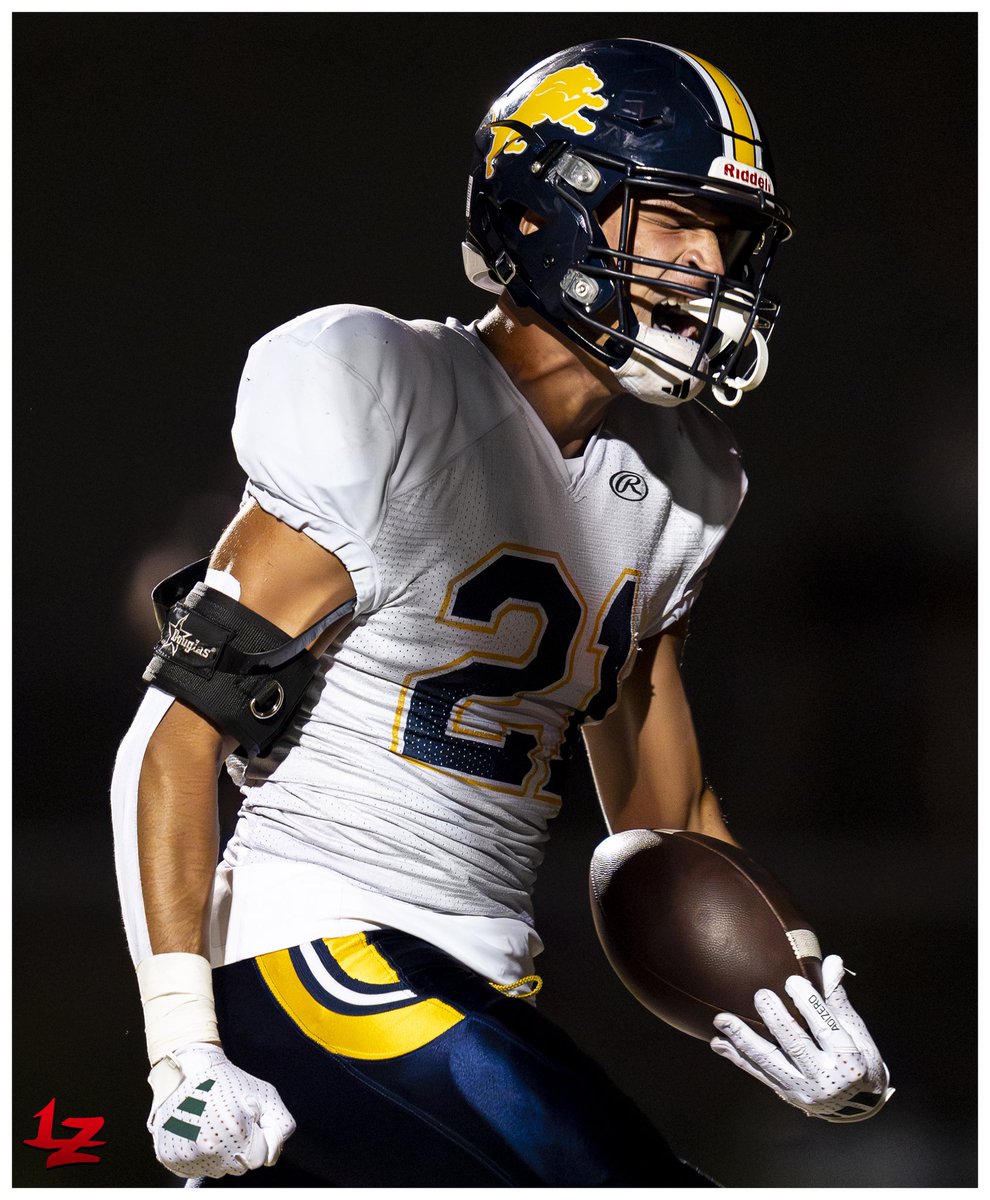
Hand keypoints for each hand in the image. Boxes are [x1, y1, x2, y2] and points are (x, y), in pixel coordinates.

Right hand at [147, 1043, 295, 1177]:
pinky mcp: (169, 1157)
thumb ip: (281, 1127)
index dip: (257, 1137)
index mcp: (234, 1131)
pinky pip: (196, 1169)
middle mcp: (207, 1148)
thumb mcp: (267, 1095)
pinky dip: (200, 1155)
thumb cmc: (229, 1080)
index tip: (246, 1119)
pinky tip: (198, 1131)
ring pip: (217, 1170)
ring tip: (212, 1123)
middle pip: (237, 1167)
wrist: (190, 1069)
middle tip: (229, 1120)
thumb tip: (270, 1157)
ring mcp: (186, 1154)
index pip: (258, 1158)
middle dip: (239, 1147)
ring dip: (219, 1152)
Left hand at [710, 955, 893, 1121]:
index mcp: (849, 1061)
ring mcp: (803, 1089)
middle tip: (760, 995)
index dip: (809, 1005)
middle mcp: (825, 1079)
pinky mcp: (787, 1094)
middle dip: (776, 1021)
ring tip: (722, 1019)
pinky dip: (737, 1058)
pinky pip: (759, 1074)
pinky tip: (718, 1043)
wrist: (860, 1107)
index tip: (792, 980)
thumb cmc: (860, 1059)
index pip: (827, 1029)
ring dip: (743, 1040)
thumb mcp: (858, 1032)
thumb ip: (838, 999)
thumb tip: (832, 961)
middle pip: (796, 1046)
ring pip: (770, 1062)